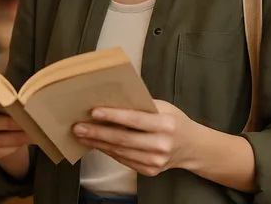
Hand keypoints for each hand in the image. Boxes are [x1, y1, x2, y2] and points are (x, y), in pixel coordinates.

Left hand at [72, 99, 197, 176]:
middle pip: (123, 138)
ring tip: (82, 135)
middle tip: (78, 126)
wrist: (191, 147)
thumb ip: (140, 105)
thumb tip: (110, 99)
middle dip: (97, 132)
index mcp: (166, 125)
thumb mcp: (163, 107)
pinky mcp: (149, 171)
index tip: (94, 112)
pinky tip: (96, 143)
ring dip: (97, 143)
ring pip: (120, 151)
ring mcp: (155, 161)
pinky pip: (123, 159)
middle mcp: (161, 145)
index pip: (135, 120)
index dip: (113, 116)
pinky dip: (107, 151)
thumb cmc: (173, 121)